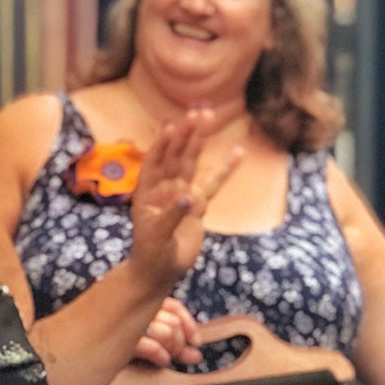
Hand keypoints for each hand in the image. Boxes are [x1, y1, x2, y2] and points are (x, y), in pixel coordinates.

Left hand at [126, 107, 243, 283]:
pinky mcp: (198, 206)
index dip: (162, 144)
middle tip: (198, 112)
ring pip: (192, 163)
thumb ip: (171, 216)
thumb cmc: (151, 254)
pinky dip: (225, 170)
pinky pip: (213, 185)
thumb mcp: (157, 237)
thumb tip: (188, 198)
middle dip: (186, 134)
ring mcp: (182, 194)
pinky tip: (237, 154)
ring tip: (209, 117)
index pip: (155, 162)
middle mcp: (164, 188)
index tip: (172, 126)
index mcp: (147, 192)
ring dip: (200, 141)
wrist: (160, 272)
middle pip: (176, 155)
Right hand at [131, 298, 202, 367]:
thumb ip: (175, 348)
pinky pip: (153, 347)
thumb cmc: (126, 350)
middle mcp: (135, 309)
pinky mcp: (124, 340)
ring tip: (165, 357)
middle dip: (179, 343)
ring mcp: (129, 323)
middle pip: (174, 322)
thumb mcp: (153, 346)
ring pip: (167, 333)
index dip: (189, 324)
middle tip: (173, 355)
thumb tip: (197, 356)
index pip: (174, 306)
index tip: (196, 342)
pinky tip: (162, 361)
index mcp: (141, 305)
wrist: (91, 357)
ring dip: (171, 350)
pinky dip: (161, 356)